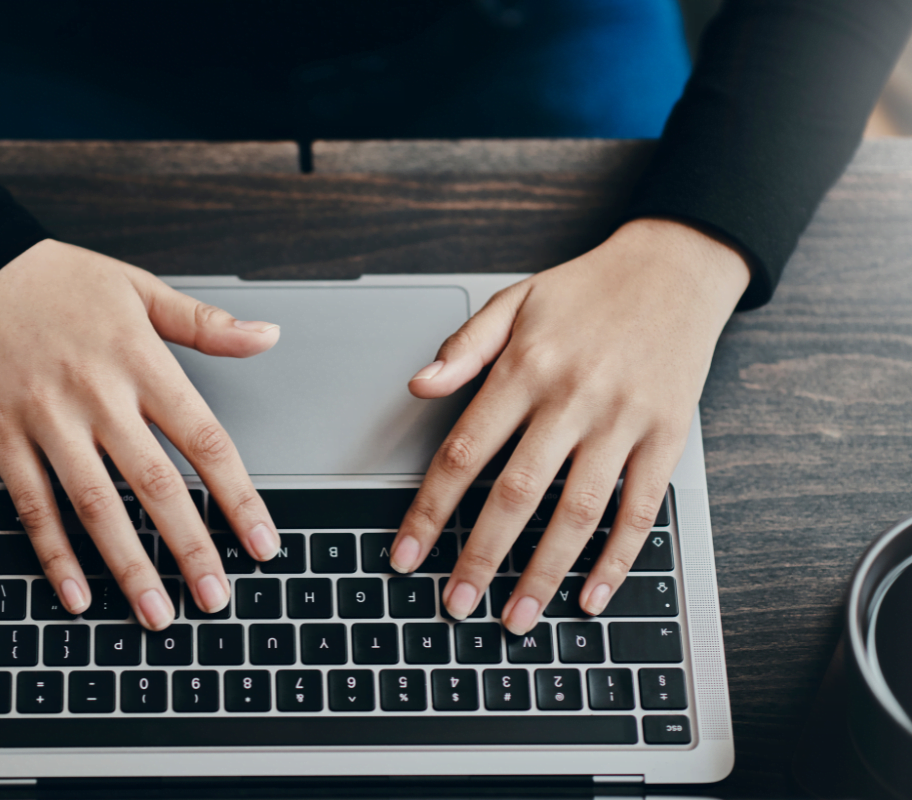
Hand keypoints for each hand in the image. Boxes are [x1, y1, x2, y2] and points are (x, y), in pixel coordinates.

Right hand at [0, 239, 281, 628]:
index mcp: (141, 363)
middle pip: (155, 485)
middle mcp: (98, 396)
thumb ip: (207, 324)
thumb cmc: (63, 280)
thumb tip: (268, 336)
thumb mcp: (142, 288)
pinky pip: (32, 505)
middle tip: (217, 597)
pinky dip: (54, 553)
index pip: (204, 440)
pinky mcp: (3, 436)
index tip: (262, 542)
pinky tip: (77, 593)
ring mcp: (48, 420)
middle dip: (190, 548)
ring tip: (156, 612)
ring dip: (128, 565)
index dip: (238, 497)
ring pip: (95, 506)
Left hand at [389, 218, 749, 632]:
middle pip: (517, 494)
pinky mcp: (667, 436)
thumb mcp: (515, 300)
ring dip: (544, 573)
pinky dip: (617, 559)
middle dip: (480, 556)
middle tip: (455, 604)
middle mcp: (573, 398)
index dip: (430, 510)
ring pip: (578, 513)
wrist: (675, 268)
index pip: (465, 452)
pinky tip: (591, 596)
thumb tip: (418, 386)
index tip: (406, 554)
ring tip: (516, 617)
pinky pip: (641, 509)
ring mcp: (624, 421)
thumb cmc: (586, 290)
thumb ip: (465, 347)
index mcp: (526, 367)